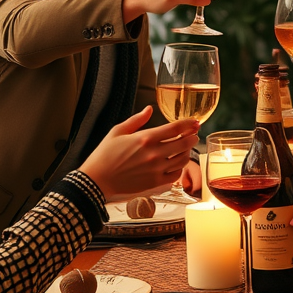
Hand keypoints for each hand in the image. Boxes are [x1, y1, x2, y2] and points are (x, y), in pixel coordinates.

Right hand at [80, 107, 199, 199]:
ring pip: (182, 159)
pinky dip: (180, 168)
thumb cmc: (104, 154)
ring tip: (186, 148)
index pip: (176, 128)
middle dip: (192, 137)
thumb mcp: (117, 131)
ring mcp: (156, 170)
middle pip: (184, 143)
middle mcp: (154, 154)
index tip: (195, 122)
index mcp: (146, 138)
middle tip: (194, 134)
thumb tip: (149, 109)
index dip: (188, 124)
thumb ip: (137, 120)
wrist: (97, 180)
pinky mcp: (154, 184)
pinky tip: (177, 164)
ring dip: (188, 152)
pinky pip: (175, 175)